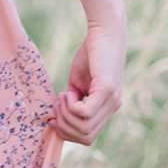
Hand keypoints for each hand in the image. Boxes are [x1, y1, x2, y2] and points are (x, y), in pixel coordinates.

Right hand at [52, 18, 124, 146]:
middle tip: (57, 105)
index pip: (88, 138)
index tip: (55, 115)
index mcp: (107, 108)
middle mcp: (113, 108)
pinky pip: (86, 113)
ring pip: (85, 128)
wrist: (104, 30)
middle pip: (86, 137)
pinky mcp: (107, 90)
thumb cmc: (90, 52)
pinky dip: (71, 106)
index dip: (68, 132)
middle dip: (65, 127)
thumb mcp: (78, 83)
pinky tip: (68, 91)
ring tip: (62, 96)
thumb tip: (59, 120)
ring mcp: (112, 100)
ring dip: (66, 115)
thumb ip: (73, 101)